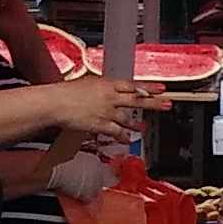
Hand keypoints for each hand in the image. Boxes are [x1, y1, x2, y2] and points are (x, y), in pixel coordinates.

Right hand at [37, 75, 158, 143]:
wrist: (55, 102)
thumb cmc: (65, 92)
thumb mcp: (86, 83)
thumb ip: (99, 88)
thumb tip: (105, 91)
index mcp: (107, 84)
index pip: (133, 85)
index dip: (148, 88)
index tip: (161, 88)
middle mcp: (110, 97)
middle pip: (136, 100)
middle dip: (153, 103)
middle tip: (167, 104)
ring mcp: (107, 111)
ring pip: (127, 118)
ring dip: (136, 124)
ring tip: (144, 128)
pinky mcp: (100, 124)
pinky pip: (116, 132)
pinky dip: (122, 136)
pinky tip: (126, 140)